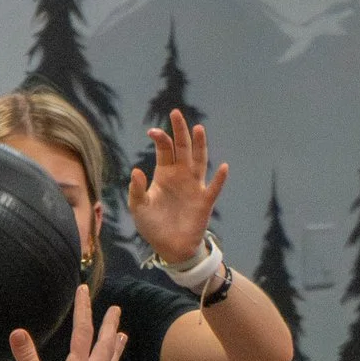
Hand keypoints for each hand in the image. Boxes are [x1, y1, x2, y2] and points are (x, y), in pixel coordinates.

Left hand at [126, 109, 227, 265]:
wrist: (170, 248)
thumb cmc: (153, 226)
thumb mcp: (139, 208)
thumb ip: (136, 190)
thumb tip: (136, 170)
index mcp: (164, 174)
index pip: (165, 150)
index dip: (160, 138)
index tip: (152, 131)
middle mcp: (181, 176)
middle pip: (183, 148)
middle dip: (180, 131)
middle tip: (176, 113)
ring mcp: (194, 187)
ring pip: (199, 161)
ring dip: (200, 146)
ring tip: (198, 129)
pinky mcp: (204, 202)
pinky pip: (214, 188)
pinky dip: (219, 178)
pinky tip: (223, 167)